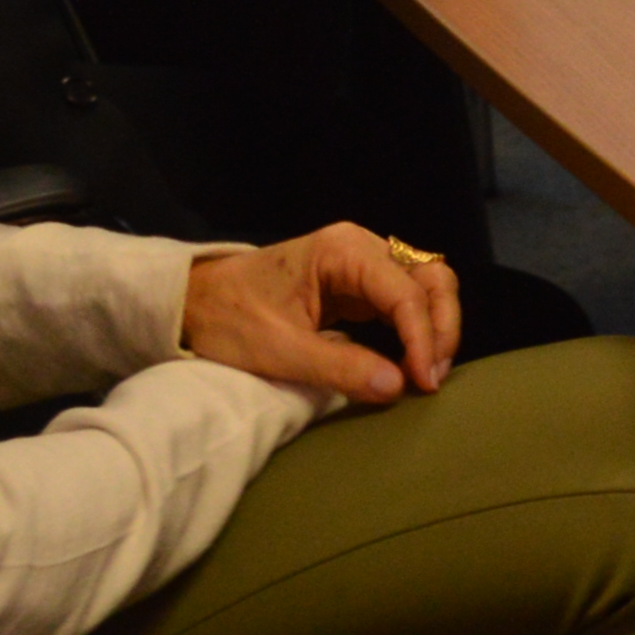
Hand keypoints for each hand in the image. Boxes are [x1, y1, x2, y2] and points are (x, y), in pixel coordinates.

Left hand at [180, 221, 461, 403]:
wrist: (194, 301)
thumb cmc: (229, 319)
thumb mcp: (279, 350)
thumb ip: (340, 368)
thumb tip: (398, 387)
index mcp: (343, 251)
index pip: (405, 292)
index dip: (423, 338)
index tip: (421, 383)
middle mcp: (362, 247)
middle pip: (431, 278)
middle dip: (440, 328)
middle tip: (432, 379)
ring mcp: (362, 262)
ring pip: (426, 285)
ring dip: (435, 327)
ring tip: (427, 373)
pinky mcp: (358, 282)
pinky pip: (405, 299)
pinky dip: (417, 327)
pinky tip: (412, 360)